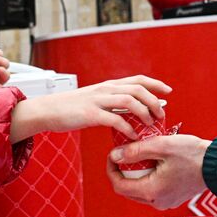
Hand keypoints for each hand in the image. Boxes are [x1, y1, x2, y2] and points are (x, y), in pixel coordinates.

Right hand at [9, 75, 171, 142]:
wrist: (48, 110)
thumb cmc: (72, 108)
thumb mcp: (96, 100)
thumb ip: (113, 103)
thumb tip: (132, 110)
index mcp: (109, 85)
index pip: (138, 80)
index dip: (155, 84)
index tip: (168, 91)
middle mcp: (106, 90)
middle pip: (138, 89)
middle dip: (154, 102)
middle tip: (161, 115)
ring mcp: (98, 101)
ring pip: (130, 102)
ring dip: (144, 113)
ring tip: (150, 125)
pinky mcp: (91, 114)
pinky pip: (115, 120)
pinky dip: (128, 128)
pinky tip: (134, 136)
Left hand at [108, 133, 212, 209]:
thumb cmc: (193, 155)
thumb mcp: (161, 146)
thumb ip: (135, 151)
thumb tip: (115, 155)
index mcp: (152, 192)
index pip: (119, 185)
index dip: (111, 169)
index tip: (113, 153)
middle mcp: (157, 201)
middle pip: (127, 189)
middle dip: (122, 171)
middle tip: (125, 152)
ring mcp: (165, 202)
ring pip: (139, 190)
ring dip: (135, 174)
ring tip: (140, 155)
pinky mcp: (172, 198)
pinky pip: (152, 189)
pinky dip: (147, 177)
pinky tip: (154, 162)